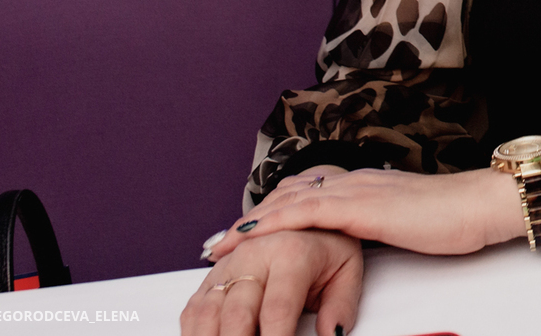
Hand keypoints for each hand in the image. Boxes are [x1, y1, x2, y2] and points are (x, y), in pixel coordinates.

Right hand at [180, 228, 360, 335]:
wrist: (304, 216)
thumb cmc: (326, 246)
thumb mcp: (347, 270)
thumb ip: (340, 306)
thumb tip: (333, 335)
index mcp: (291, 254)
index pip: (278, 308)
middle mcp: (254, 255)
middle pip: (237, 314)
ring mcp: (228, 264)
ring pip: (208, 312)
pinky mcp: (212, 274)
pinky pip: (194, 309)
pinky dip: (196, 332)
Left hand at [206, 165, 521, 261]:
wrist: (482, 205)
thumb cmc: (456, 218)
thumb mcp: (411, 221)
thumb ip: (385, 224)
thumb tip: (369, 239)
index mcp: (368, 185)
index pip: (308, 193)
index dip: (272, 211)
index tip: (245, 231)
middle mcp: (356, 182)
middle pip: (288, 196)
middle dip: (250, 220)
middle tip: (214, 244)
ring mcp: (357, 191)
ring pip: (288, 203)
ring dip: (248, 225)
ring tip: (217, 247)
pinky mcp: (361, 208)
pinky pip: (304, 213)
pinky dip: (270, 225)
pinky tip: (248, 236)